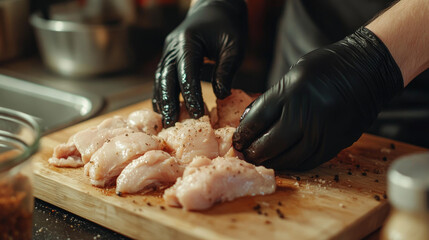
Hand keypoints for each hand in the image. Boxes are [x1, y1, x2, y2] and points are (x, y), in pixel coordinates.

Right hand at [152, 0, 247, 126]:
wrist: (215, 7)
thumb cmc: (228, 26)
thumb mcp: (233, 47)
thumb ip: (226, 70)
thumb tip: (221, 96)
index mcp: (188, 41)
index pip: (186, 73)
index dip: (191, 95)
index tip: (196, 114)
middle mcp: (173, 46)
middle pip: (166, 78)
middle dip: (169, 103)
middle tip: (172, 124)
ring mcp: (168, 51)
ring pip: (160, 79)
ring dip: (162, 100)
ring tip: (166, 122)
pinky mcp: (169, 57)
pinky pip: (162, 77)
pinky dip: (162, 93)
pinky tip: (164, 109)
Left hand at [233, 27, 403, 169]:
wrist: (368, 69)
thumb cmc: (327, 67)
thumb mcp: (293, 74)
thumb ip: (272, 98)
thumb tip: (249, 121)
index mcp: (292, 91)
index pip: (258, 120)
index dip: (243, 134)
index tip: (237, 141)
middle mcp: (307, 113)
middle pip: (271, 143)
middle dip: (254, 152)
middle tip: (246, 154)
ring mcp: (324, 130)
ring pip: (290, 157)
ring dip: (272, 161)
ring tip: (263, 160)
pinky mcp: (338, 142)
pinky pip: (310, 161)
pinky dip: (294, 163)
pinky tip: (284, 161)